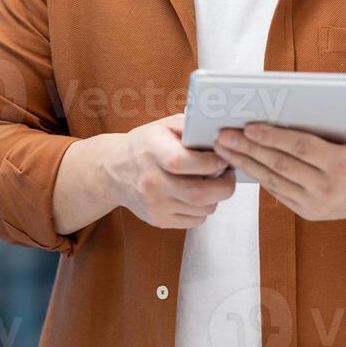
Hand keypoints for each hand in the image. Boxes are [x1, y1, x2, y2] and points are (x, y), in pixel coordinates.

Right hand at [104, 113, 236, 228]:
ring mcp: (155, 204)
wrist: (116, 171)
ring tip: (213, 183)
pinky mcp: (158, 220)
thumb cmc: (147, 145)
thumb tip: (222, 134)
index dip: (211, 162)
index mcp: (152, 151)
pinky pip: (195, 221)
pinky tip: (198, 194)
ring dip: (216, 197)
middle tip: (229, 175)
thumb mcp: (165, 126)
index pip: (184, 162)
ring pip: (202, 209)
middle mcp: (151, 181)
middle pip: (198, 193)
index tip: (223, 157)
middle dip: (224, 185)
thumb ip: (192, 127)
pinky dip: (204, 209)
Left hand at [211, 103, 345, 238]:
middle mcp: (328, 188)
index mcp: (344, 164)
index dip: (274, 137)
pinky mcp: (308, 213)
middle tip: (223, 135)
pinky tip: (240, 162)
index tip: (249, 126)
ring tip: (222, 148)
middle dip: (249, 149)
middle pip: (281, 165)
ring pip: (273, 180)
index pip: (302, 148)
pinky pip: (277, 192)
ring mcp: (316, 205)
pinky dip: (257, 176)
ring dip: (245, 163)